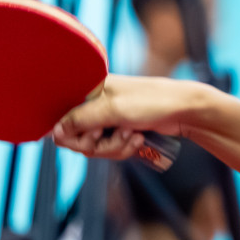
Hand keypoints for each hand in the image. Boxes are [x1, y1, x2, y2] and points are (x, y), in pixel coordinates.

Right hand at [52, 74, 198, 158]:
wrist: (184, 111)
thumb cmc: (152, 101)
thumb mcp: (112, 109)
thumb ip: (80, 119)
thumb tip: (55, 132)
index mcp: (88, 89)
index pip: (60, 119)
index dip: (71, 134)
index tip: (92, 136)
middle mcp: (94, 103)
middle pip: (75, 138)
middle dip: (98, 144)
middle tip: (117, 133)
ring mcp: (106, 118)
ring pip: (93, 148)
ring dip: (114, 147)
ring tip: (133, 135)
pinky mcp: (118, 130)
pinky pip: (109, 149)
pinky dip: (123, 149)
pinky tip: (138, 139)